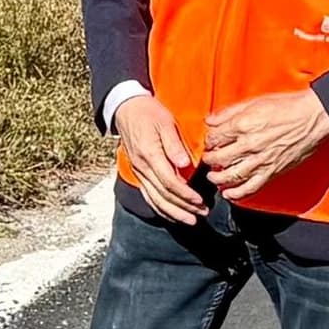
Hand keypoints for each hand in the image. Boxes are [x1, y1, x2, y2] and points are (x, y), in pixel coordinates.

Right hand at [111, 92, 206, 224]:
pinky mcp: (139, 173)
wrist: (126, 109)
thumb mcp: (165, 122)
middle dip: (183, 207)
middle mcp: (142, 168)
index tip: (200, 200)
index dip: (186, 194)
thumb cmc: (148, 113)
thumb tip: (185, 164)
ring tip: (190, 220)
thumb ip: (174, 145)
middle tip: (201, 213)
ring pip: (155, 200)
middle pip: (163, 195)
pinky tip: (172, 214)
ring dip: (173, 212)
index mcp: (150, 155)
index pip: (169, 182)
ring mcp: (139, 172)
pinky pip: (148, 196)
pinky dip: (161, 208)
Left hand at [205, 88, 328, 199]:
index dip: (209, 140)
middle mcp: (249, 145)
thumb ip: (228, 112)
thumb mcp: (253, 102)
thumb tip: (210, 120)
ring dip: (217, 178)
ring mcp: (261, 161)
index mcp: (243, 125)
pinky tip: (229, 193)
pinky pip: (251, 188)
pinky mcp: (272, 172)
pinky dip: (237, 193)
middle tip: (209, 159)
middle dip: (210, 159)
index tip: (211, 142)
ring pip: (231, 176)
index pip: (215, 138)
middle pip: (219, 158)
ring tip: (214, 176)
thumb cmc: (287, 108)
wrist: (312, 118)